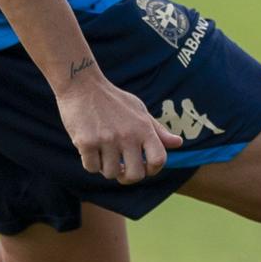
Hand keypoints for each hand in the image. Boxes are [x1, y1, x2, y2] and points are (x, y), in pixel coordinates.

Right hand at [54, 59, 181, 182]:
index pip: (158, 160)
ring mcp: (107, 139)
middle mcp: (127, 135)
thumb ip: (158, 130)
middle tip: (121, 169)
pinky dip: (90, 162)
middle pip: (135, 175)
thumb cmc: (113, 100)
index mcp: (143, 127)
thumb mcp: (139, 110)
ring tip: (103, 152)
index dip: (153, 170)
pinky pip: (92, 168)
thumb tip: (178, 143)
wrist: (82, 85)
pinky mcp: (86, 142)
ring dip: (106, 168)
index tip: (143, 167)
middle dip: (127, 177)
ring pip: (111, 173)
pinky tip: (90, 148)